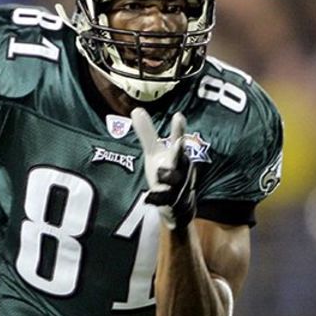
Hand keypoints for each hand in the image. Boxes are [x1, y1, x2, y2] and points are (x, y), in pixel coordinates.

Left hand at [131, 108, 196, 229]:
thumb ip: (147, 133)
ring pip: (174, 179)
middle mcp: (180, 168)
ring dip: (169, 175)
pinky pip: (165, 199)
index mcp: (176, 154)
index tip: (178, 115)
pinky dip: (158, 198)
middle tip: (180, 141)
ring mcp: (178, 185)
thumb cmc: (166, 172)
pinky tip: (149, 197)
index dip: (178, 129)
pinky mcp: (173, 202)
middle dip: (180, 150)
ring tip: (161, 171)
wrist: (179, 205)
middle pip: (180, 158)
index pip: (178, 139)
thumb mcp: (154, 152)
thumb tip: (135, 110)